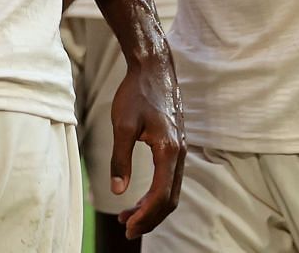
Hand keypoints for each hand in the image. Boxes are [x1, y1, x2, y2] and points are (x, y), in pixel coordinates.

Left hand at [107, 43, 187, 238]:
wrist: (154, 68)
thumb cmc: (137, 93)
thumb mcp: (122, 125)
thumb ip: (120, 159)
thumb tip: (118, 190)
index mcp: (168, 151)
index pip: (160, 195)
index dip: (145, 215)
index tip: (127, 226)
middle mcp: (180, 154)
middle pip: (169, 199)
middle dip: (150, 218)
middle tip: (127, 229)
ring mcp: (180, 150)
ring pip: (171, 191)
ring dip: (152, 208)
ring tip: (127, 217)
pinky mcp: (176, 146)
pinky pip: (169, 178)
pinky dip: (155, 193)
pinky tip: (138, 197)